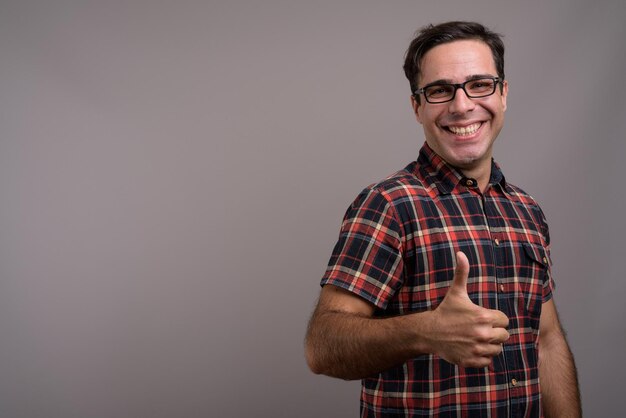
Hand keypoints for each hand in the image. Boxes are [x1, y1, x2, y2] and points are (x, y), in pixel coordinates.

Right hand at [429, 251, 509, 367]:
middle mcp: (483, 334)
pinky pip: (488, 361)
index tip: (482, 318)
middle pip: (504, 336)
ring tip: (476, 338)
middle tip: (480, 329)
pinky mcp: (472, 361)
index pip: (504, 320)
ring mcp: (478, 349)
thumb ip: (462, 272)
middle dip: (495, 332)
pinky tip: (472, 348)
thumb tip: (460, 253)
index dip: (495, 319)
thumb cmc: (445, 311)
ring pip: (498, 349)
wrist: (429, 332)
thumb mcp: (456, 292)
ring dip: (490, 345)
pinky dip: (483, 357)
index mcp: (483, 317)